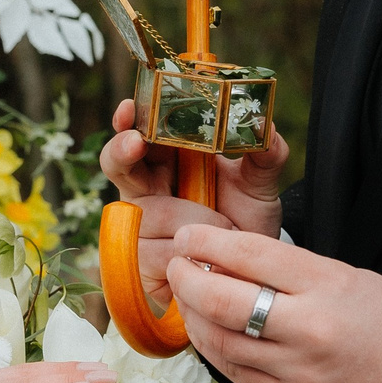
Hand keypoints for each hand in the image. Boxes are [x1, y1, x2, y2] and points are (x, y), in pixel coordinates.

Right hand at [98, 99, 289, 299]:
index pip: (139, 133)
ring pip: (153, 212)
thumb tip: (265, 123)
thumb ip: (263, 155)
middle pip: (117, 164)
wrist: (246, 273)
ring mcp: (138, 226)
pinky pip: (156, 252)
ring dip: (194, 219)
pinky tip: (207, 257)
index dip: (128, 121)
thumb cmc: (244, 220)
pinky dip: (189, 254)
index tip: (130, 108)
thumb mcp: (258, 186)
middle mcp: (146, 189)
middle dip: (124, 150)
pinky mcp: (138, 262)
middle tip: (136, 142)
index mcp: (167, 162)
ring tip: (226, 227)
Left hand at [163, 226, 381, 382]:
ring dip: (193, 316)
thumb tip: (228, 260)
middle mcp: (309, 329)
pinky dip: (215, 349)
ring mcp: (298, 372)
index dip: (207, 242)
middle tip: (176, 265)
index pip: (251, 254)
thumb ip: (291, 271)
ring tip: (187, 299)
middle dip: (187, 279)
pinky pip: (237, 374)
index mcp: (327, 286)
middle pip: (222, 301)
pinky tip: (208, 332)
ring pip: (221, 342)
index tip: (189, 236)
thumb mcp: (348, 278)